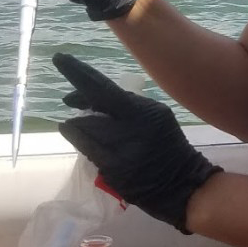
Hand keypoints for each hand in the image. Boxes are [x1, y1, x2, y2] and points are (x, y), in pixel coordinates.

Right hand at [54, 52, 221, 233]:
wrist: (188, 188)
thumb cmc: (149, 184)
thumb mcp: (113, 168)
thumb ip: (89, 142)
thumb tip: (66, 123)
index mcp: (135, 116)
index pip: (100, 90)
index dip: (78, 74)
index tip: (60, 58)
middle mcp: (146, 108)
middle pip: (109, 92)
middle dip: (84, 88)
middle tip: (65, 96)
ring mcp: (155, 112)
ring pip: (118, 101)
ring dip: (96, 103)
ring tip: (75, 107)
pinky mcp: (159, 119)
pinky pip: (128, 109)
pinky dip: (110, 112)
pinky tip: (99, 118)